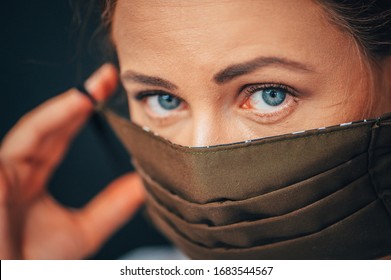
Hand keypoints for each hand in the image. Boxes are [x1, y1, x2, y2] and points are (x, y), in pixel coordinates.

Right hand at [0, 64, 144, 258]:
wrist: (11, 278)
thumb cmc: (33, 263)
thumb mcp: (83, 231)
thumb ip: (112, 206)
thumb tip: (145, 183)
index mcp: (31, 178)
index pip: (59, 137)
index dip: (82, 114)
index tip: (109, 93)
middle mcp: (15, 168)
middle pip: (50, 124)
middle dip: (79, 98)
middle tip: (109, 76)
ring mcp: (2, 169)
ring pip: (36, 127)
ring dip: (67, 104)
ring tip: (97, 87)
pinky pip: (23, 140)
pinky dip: (49, 120)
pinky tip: (76, 104)